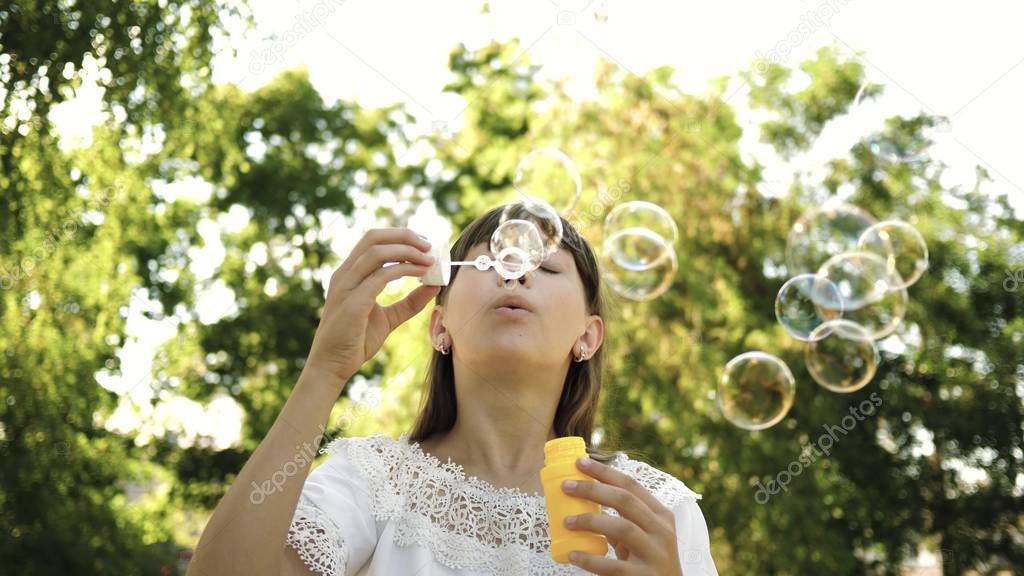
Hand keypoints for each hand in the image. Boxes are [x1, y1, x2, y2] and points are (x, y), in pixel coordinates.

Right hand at [306, 228, 440, 385]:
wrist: (332, 366)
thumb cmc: (356, 341)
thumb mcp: (389, 318)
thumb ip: (410, 302)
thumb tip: (435, 286)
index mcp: (349, 274)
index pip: (373, 240)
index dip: (399, 236)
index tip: (424, 243)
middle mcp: (344, 274)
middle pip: (374, 238)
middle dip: (404, 236)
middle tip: (429, 244)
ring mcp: (346, 286)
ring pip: (376, 251)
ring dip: (407, 250)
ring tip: (429, 258)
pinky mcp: (353, 302)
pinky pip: (380, 276)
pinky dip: (404, 270)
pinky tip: (422, 273)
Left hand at [561, 457, 682, 575]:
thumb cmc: (648, 561)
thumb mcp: (643, 536)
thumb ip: (622, 519)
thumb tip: (584, 499)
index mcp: (661, 515)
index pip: (631, 485)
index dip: (605, 472)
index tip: (580, 462)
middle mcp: (662, 531)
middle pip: (625, 501)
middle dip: (593, 489)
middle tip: (566, 486)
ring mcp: (655, 554)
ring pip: (622, 528)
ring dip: (590, 521)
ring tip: (567, 521)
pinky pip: (613, 566)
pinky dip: (590, 559)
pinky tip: (573, 554)